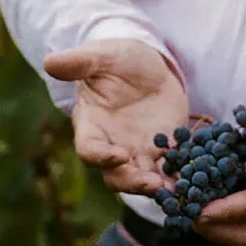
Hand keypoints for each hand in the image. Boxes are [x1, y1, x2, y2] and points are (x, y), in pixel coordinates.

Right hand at [42, 38, 187, 195]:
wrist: (148, 64)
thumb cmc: (117, 58)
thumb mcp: (102, 55)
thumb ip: (79, 62)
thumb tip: (48, 62)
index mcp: (92, 126)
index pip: (89, 150)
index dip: (101, 157)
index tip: (119, 155)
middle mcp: (112, 145)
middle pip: (115, 176)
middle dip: (132, 182)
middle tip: (151, 183)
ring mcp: (138, 151)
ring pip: (142, 180)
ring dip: (157, 188)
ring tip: (175, 190)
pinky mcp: (163, 151)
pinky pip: (169, 171)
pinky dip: (180, 179)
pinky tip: (196, 183)